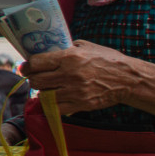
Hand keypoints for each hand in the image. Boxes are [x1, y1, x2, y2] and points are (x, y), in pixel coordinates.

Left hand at [23, 42, 154, 116]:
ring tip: (49, 89)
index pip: (36, 62)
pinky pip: (56, 108)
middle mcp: (70, 74)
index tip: (26, 67)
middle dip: (34, 79)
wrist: (129, 79)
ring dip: (43, 92)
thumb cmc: (109, 61)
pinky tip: (56, 100)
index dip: (27, 66)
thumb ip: (68, 48)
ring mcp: (75, 91)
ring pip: (44, 95)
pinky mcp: (80, 104)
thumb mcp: (88, 47)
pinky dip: (52, 105)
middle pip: (36, 80)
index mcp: (70, 57)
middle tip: (37, 78)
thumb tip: (50, 51)